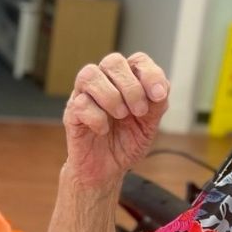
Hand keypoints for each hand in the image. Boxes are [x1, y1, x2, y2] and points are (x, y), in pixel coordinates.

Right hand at [63, 52, 169, 187]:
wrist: (106, 170)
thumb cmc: (125, 143)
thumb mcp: (149, 126)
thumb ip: (157, 106)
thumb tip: (160, 90)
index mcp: (125, 81)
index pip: (138, 60)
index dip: (150, 73)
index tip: (158, 96)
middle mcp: (104, 82)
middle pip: (113, 61)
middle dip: (131, 87)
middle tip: (139, 111)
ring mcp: (85, 95)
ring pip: (90, 74)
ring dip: (111, 96)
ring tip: (121, 116)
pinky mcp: (71, 113)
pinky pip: (80, 103)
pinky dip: (96, 117)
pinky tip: (103, 130)